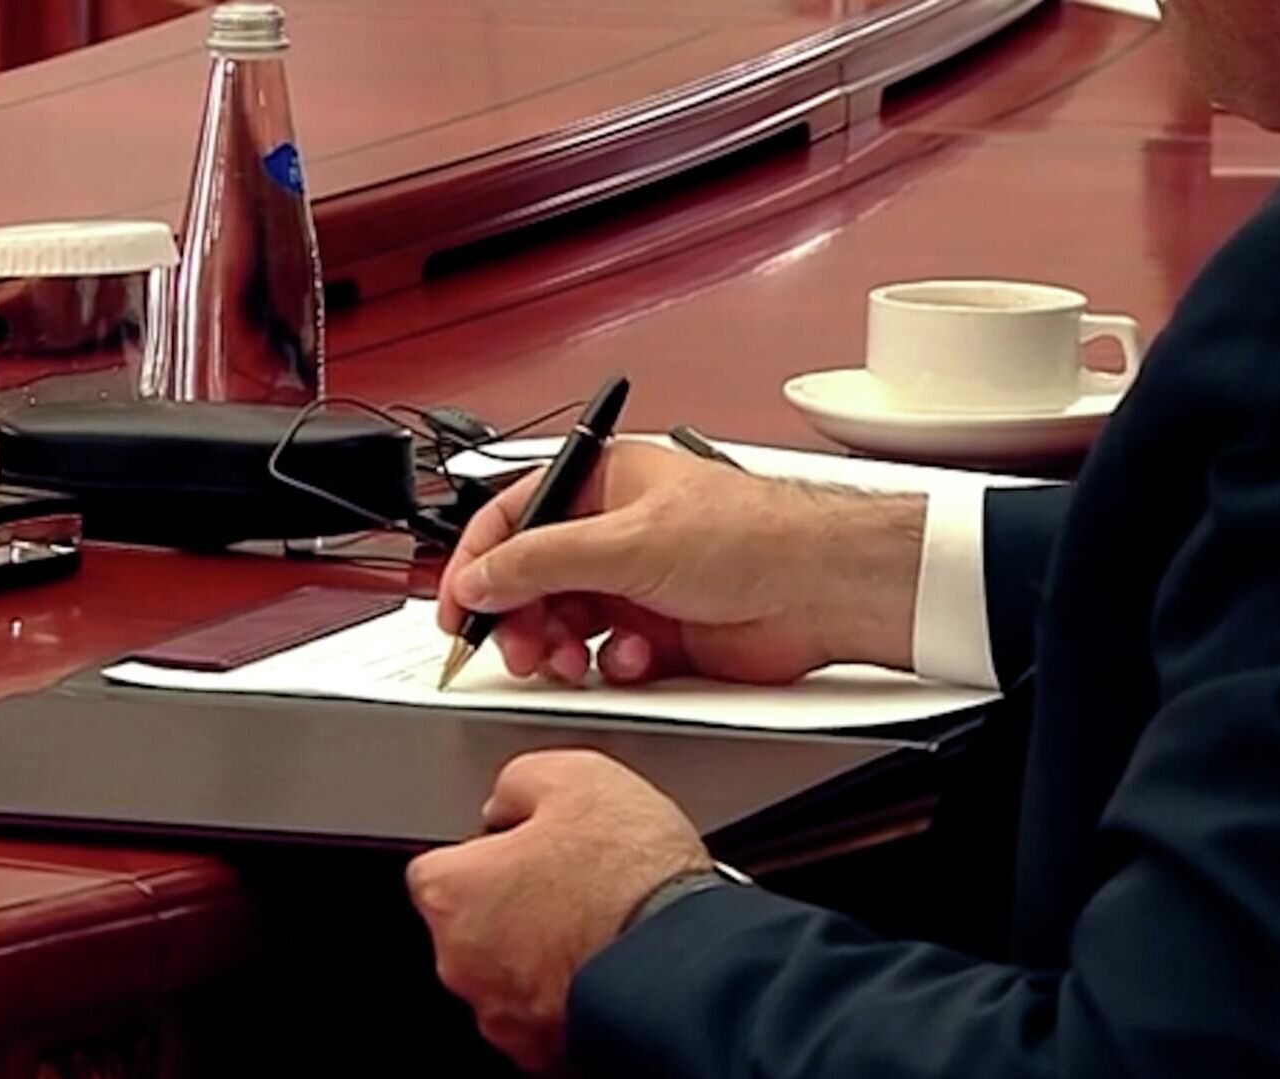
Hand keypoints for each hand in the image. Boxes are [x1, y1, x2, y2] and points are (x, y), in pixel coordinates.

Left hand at [406, 749, 711, 1073]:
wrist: (689, 964)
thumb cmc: (631, 879)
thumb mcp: (575, 777)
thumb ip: (519, 783)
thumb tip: (508, 799)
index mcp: (452, 892)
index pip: (440, 865)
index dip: (489, 850)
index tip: (524, 847)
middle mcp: (462, 962)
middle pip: (473, 923)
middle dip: (513, 904)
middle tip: (571, 882)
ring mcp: (502, 1015)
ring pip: (508, 972)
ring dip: (541, 951)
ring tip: (600, 924)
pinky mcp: (545, 1054)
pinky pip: (546, 1013)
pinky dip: (570, 992)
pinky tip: (610, 964)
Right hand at [436, 442, 924, 684]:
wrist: (821, 591)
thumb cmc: (751, 536)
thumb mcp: (624, 541)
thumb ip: (540, 561)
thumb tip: (480, 578)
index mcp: (602, 485)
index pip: (513, 517)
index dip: (479, 562)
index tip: (458, 605)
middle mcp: (614, 533)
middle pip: (531, 578)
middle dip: (518, 615)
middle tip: (516, 646)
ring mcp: (634, 586)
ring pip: (563, 624)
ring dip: (557, 646)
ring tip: (565, 660)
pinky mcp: (656, 635)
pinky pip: (604, 659)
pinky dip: (608, 666)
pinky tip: (632, 661)